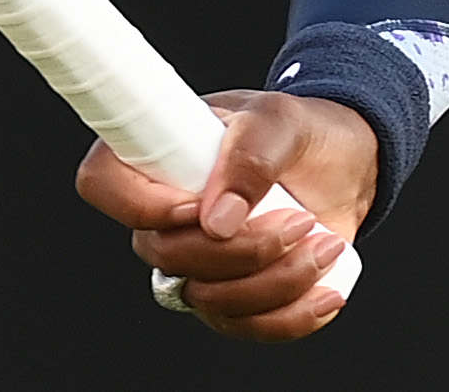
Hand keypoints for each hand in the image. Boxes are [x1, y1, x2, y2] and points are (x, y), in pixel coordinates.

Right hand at [76, 91, 377, 342]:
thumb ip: (249, 157)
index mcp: (158, 155)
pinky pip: (244, 327)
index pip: (103, 183)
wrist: (345, 164)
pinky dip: (290, 316)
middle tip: (299, 221)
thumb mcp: (280, 121)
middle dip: (240, 249)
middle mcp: (166, 216)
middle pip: (164, 256)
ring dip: (275, 280)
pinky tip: (328, 290)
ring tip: (323, 242)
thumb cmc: (299, 132)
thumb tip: (218, 220)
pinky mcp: (233, 297)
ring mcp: (197, 262)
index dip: (140, 205)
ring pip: (207, 299)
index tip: (198, 206)